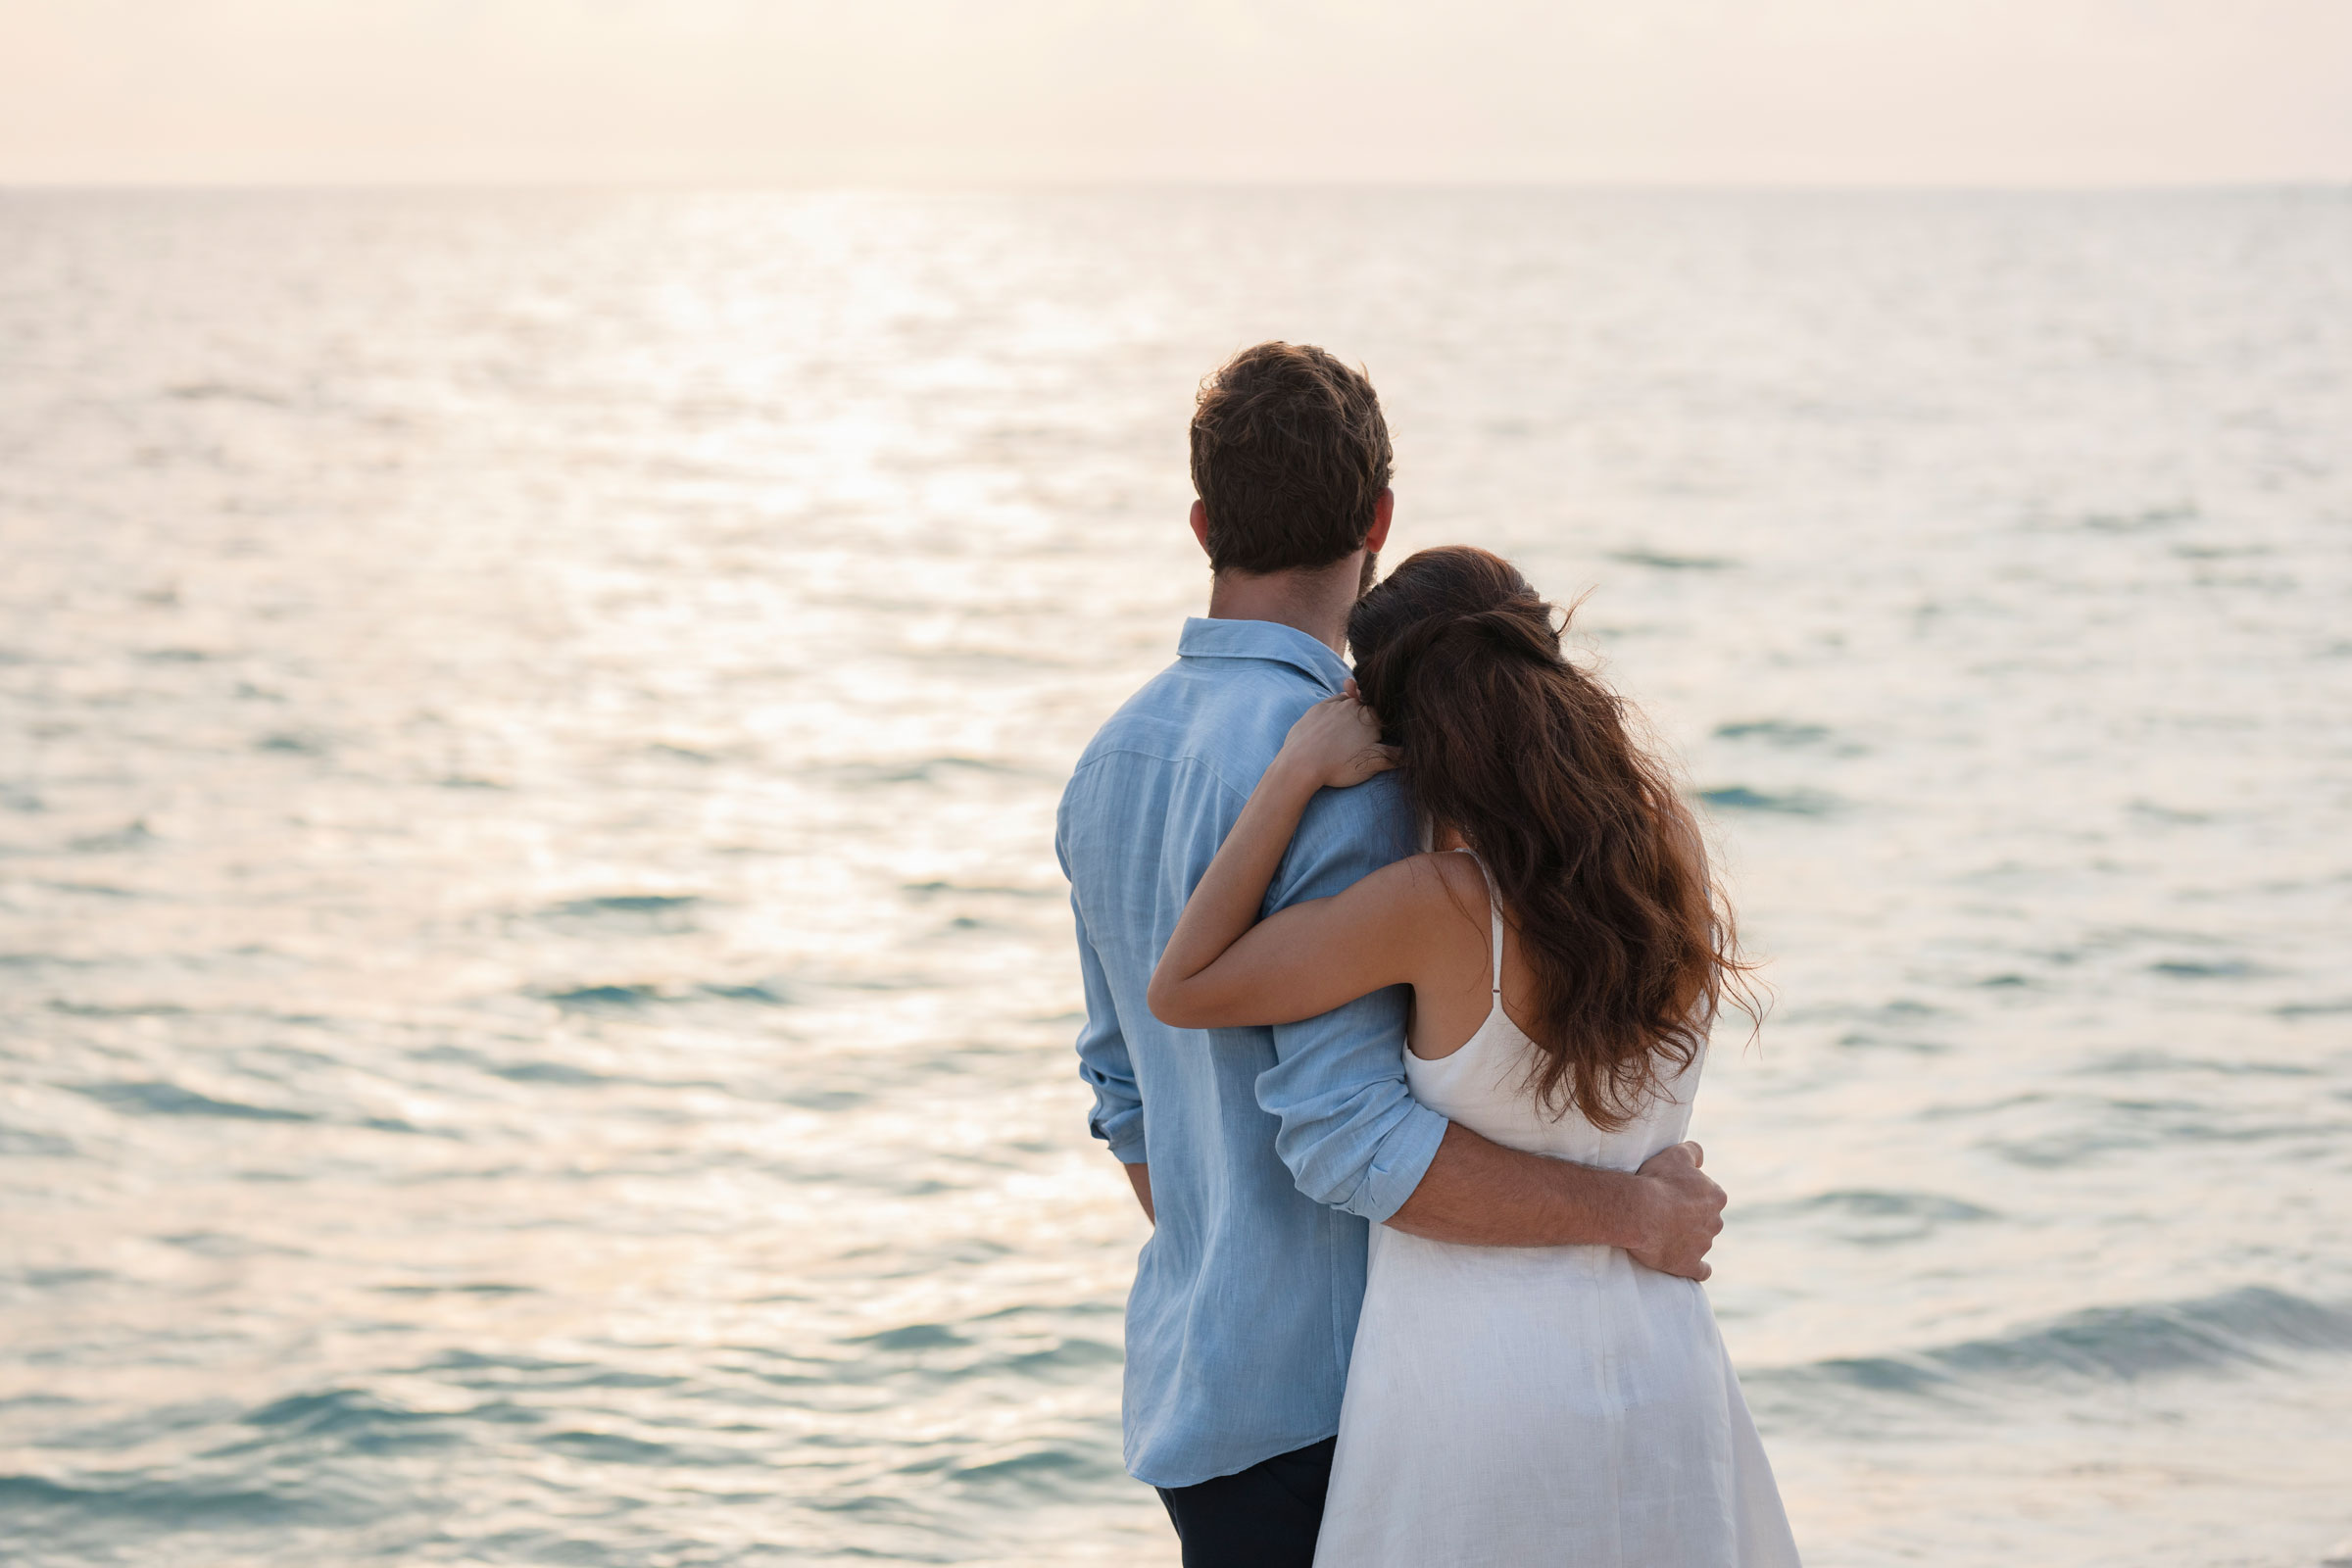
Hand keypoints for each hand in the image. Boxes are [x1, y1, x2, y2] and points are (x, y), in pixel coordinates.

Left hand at [1276, 686, 1396, 790]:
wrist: (1300, 764)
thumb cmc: (1339, 766)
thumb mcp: (1374, 763)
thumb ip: (1396, 756)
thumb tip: (1414, 754)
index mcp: (1370, 716)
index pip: (1386, 714)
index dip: (1387, 725)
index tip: (1384, 736)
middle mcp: (1352, 705)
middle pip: (1368, 706)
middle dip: (1370, 719)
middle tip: (1365, 738)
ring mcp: (1332, 705)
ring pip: (1349, 703)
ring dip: (1352, 713)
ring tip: (1348, 734)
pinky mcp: (1315, 710)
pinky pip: (1331, 705)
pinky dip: (1335, 712)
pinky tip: (1333, 725)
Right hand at [1625, 1142, 1725, 1280]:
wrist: (1640, 1212)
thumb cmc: (1658, 1181)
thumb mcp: (1676, 1154)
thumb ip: (1693, 1151)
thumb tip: (1700, 1157)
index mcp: (1716, 1196)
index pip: (1709, 1195)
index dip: (1691, 1194)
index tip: (1674, 1194)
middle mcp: (1715, 1222)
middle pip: (1707, 1219)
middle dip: (1692, 1218)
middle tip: (1666, 1213)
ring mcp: (1703, 1245)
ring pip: (1701, 1242)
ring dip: (1688, 1239)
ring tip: (1663, 1233)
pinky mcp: (1690, 1265)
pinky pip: (1701, 1271)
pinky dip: (1698, 1268)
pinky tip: (1691, 1265)